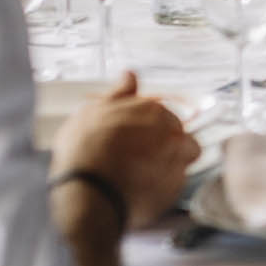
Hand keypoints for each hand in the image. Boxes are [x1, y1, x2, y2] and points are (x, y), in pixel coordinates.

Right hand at [51, 72, 200, 228]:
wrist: (88, 190)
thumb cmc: (84, 150)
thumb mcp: (92, 111)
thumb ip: (118, 93)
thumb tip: (130, 74)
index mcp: (152, 109)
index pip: (161, 114)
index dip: (145, 128)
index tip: (133, 139)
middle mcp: (171, 129)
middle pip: (174, 133)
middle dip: (160, 143)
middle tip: (133, 158)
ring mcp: (177, 157)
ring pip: (182, 156)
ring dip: (169, 162)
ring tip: (143, 175)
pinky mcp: (177, 184)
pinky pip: (176, 182)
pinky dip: (164, 185)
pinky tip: (143, 190)